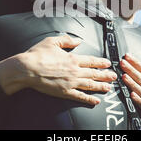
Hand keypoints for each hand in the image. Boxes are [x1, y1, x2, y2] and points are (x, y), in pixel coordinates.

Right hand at [0, 34, 116, 105]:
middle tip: (114, 77)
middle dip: (105, 75)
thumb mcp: (53, 41)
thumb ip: (67, 40)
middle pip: (94, 74)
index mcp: (73, 58)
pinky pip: (80, 96)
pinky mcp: (64, 92)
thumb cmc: (38, 54)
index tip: (108, 63)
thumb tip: (78, 40)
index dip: (101, 62)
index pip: (91, 61)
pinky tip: (95, 101)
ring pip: (90, 85)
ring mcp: (70, 83)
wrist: (26, 69)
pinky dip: (89, 99)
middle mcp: (74, 71)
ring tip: (109, 88)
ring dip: (101, 86)